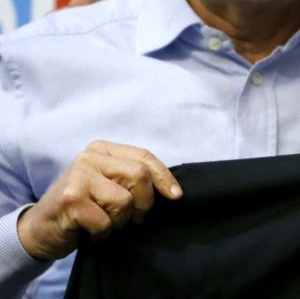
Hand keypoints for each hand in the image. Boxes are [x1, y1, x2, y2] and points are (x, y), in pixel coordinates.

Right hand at [16, 141, 181, 260]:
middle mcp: (89, 157)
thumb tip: (172, 190)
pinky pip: (106, 221)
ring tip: (106, 223)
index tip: (176, 196)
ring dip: (120, 221)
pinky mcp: (70, 199)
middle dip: (144, 203)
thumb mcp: (107, 185)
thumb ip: (131, 178)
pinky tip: (90, 231)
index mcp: (102, 149)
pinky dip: (103, 233)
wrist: (39, 229)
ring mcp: (78, 176)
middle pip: (139, 176)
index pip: (145, 157)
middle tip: (134, 218)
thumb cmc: (82, 207)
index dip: (164, 177)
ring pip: (124, 201)